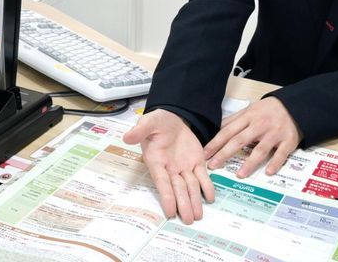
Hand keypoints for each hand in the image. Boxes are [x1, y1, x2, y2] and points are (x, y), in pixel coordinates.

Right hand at [123, 109, 214, 224]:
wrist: (172, 118)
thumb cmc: (157, 123)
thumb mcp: (147, 122)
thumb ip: (139, 130)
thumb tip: (127, 137)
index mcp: (156, 161)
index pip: (161, 182)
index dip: (166, 196)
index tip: (170, 211)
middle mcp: (170, 168)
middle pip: (178, 189)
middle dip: (183, 203)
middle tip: (189, 219)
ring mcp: (184, 167)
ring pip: (190, 186)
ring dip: (194, 200)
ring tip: (198, 216)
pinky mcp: (197, 162)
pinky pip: (202, 177)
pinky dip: (207, 187)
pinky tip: (210, 198)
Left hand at [203, 97, 301, 178]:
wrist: (294, 105)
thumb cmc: (268, 110)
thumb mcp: (250, 110)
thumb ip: (234, 120)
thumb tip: (216, 130)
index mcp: (248, 117)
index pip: (228, 131)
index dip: (215, 143)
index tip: (205, 154)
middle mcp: (260, 125)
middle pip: (240, 140)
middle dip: (225, 153)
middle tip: (213, 166)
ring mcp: (275, 133)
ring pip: (261, 149)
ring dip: (250, 163)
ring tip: (239, 175)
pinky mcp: (288, 141)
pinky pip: (281, 153)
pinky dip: (275, 163)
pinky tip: (268, 172)